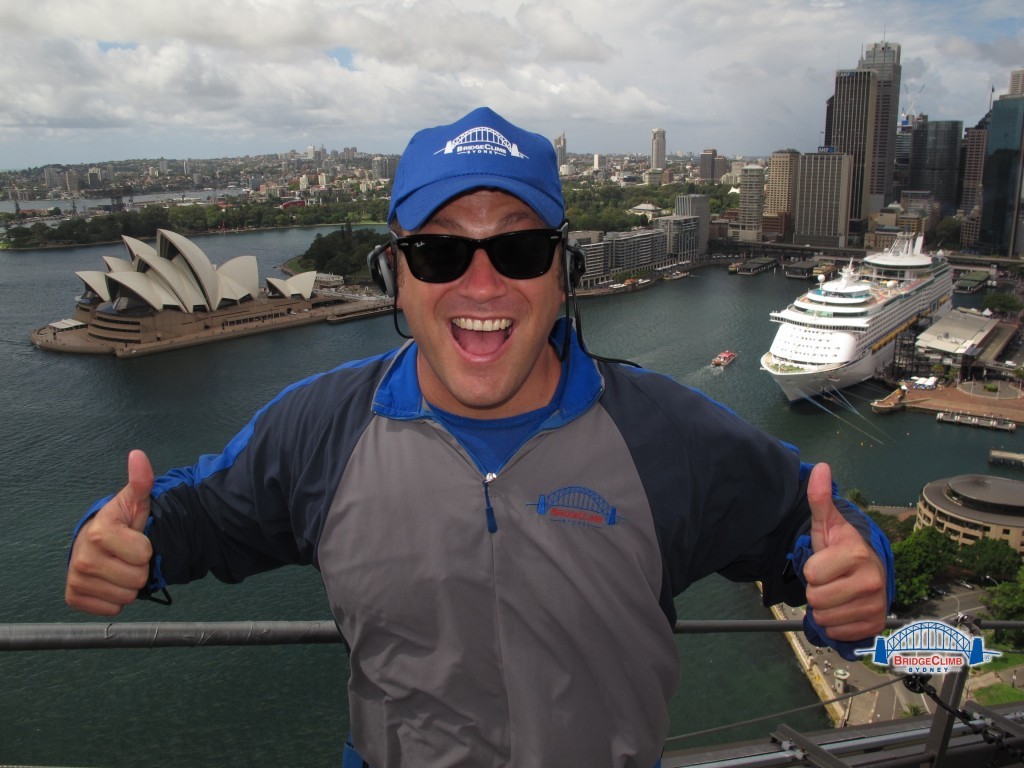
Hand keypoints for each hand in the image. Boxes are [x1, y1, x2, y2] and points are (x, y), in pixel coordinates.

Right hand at [65, 450, 153, 615]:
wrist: (94, 542)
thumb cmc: (120, 522)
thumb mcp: (135, 501)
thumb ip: (141, 481)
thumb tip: (139, 456)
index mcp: (100, 532)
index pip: (144, 554)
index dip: (146, 548)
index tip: (135, 539)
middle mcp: (83, 558)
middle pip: (136, 579)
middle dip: (139, 568)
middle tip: (128, 556)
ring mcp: (76, 578)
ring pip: (126, 598)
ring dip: (128, 585)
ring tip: (120, 566)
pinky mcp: (73, 596)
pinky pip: (111, 610)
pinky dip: (115, 599)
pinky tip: (110, 581)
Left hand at [802, 463, 886, 641]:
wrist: (870, 571)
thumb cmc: (843, 548)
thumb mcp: (827, 524)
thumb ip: (820, 499)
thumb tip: (821, 467)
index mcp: (857, 555)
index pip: (812, 575)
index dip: (812, 570)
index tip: (825, 563)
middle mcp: (871, 581)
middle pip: (817, 599)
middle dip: (817, 590)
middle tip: (830, 580)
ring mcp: (876, 605)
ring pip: (825, 618)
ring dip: (825, 608)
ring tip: (836, 592)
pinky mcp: (875, 625)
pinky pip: (838, 633)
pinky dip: (836, 624)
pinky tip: (845, 608)